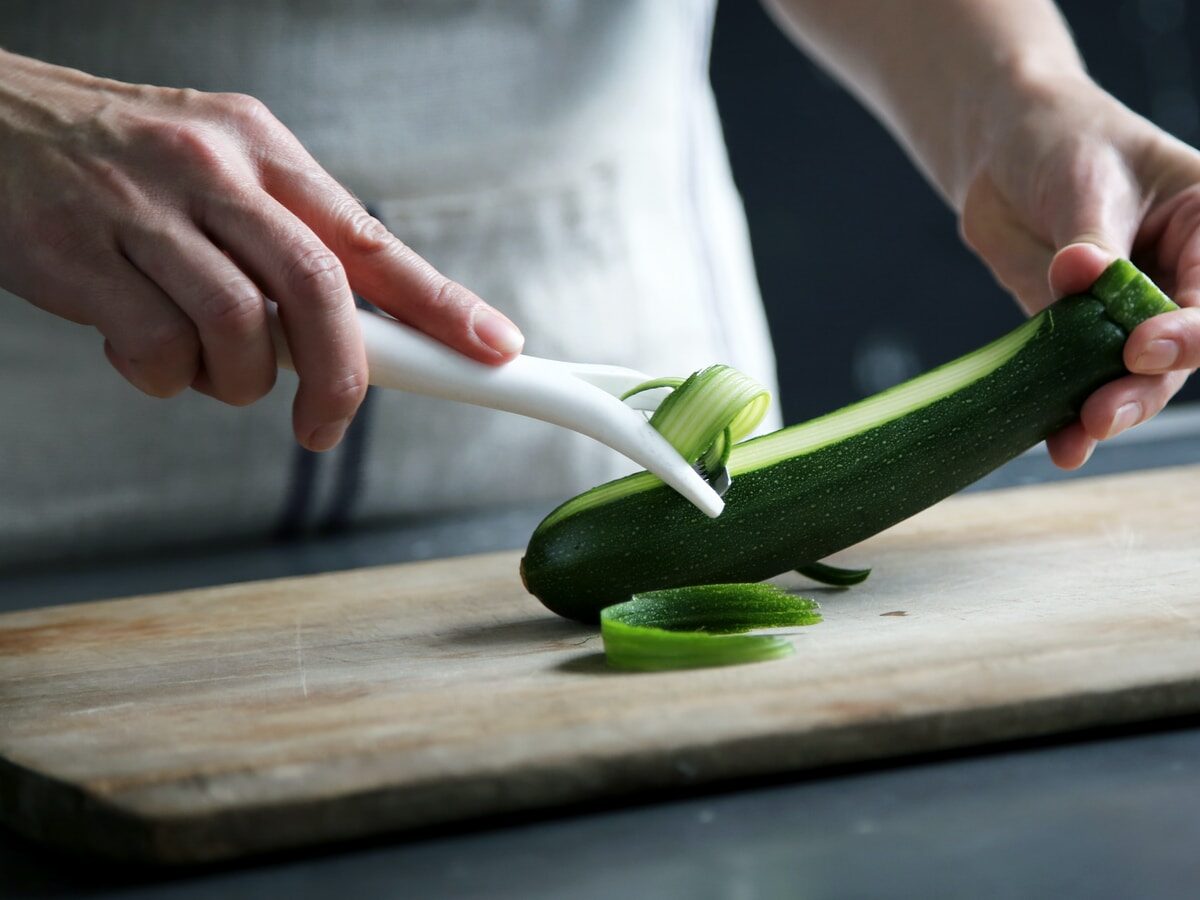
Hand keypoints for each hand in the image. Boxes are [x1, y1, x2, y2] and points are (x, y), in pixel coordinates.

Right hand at [0, 51, 523, 450]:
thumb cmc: (119, 165)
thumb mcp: (220, 173)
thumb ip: (288, 242)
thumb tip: (367, 331)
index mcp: (262, 151)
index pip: (372, 239)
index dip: (441, 303)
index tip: (493, 349)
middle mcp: (213, 171)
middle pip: (319, 289)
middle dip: (341, 376)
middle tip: (326, 424)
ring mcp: (143, 211)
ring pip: (240, 329)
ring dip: (235, 380)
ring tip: (205, 364)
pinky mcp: (79, 256)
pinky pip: (156, 352)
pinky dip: (162, 378)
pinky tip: (140, 349)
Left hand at [959, 73, 1199, 468]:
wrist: (1002, 151)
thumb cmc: (1063, 143)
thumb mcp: (1086, 180)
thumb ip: (1090, 239)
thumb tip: (1082, 275)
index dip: (1189, 332)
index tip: (1141, 347)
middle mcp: (1180, 279)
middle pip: (1182, 349)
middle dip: (1145, 385)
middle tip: (1103, 413)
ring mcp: (1129, 312)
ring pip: (1136, 375)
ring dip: (1110, 407)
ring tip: (1079, 434)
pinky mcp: (1077, 334)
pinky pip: (1080, 378)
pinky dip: (1068, 411)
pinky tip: (1061, 443)